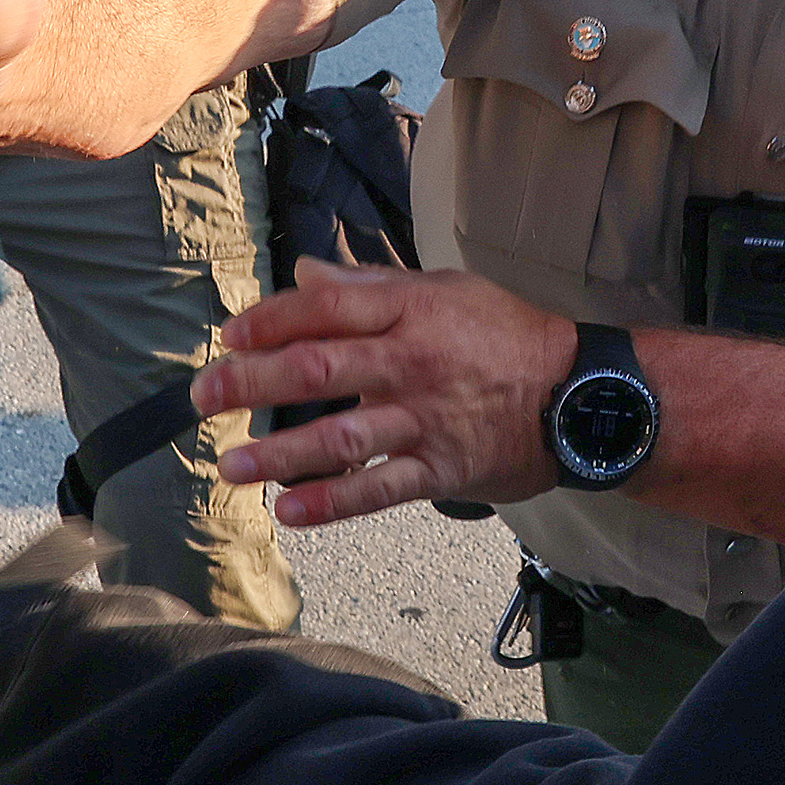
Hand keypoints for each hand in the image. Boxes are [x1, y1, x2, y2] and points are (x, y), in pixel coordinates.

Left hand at [195, 260, 578, 525]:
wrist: (580, 396)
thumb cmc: (508, 336)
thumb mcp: (447, 291)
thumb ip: (371, 285)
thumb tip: (304, 273)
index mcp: (412, 310)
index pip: (328, 307)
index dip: (272, 320)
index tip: (229, 335)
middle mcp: (412, 362)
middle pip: (318, 369)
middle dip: (252, 383)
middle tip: (205, 397)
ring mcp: (425, 419)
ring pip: (340, 437)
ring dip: (279, 453)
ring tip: (231, 466)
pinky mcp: (440, 469)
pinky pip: (379, 490)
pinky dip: (332, 503)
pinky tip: (288, 511)